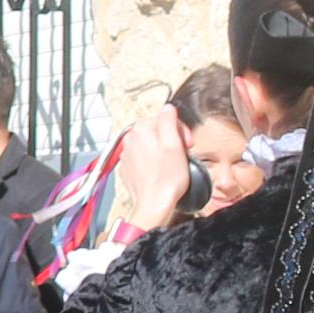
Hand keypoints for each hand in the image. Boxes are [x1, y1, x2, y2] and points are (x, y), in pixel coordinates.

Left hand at [110, 106, 192, 233]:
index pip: (165, 118)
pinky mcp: (128, 168)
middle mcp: (130, 140)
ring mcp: (127, 155)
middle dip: (171, 139)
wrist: (154, 204)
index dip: (180, 130)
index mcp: (141, 130)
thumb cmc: (167, 178)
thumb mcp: (175, 144)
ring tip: (171, 164)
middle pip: (157, 131)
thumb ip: (169, 120)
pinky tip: (160, 171)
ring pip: (150, 144)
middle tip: (182, 153)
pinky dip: (152, 161)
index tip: (186, 143)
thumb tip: (168, 108)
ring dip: (162, 150)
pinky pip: (143, 158)